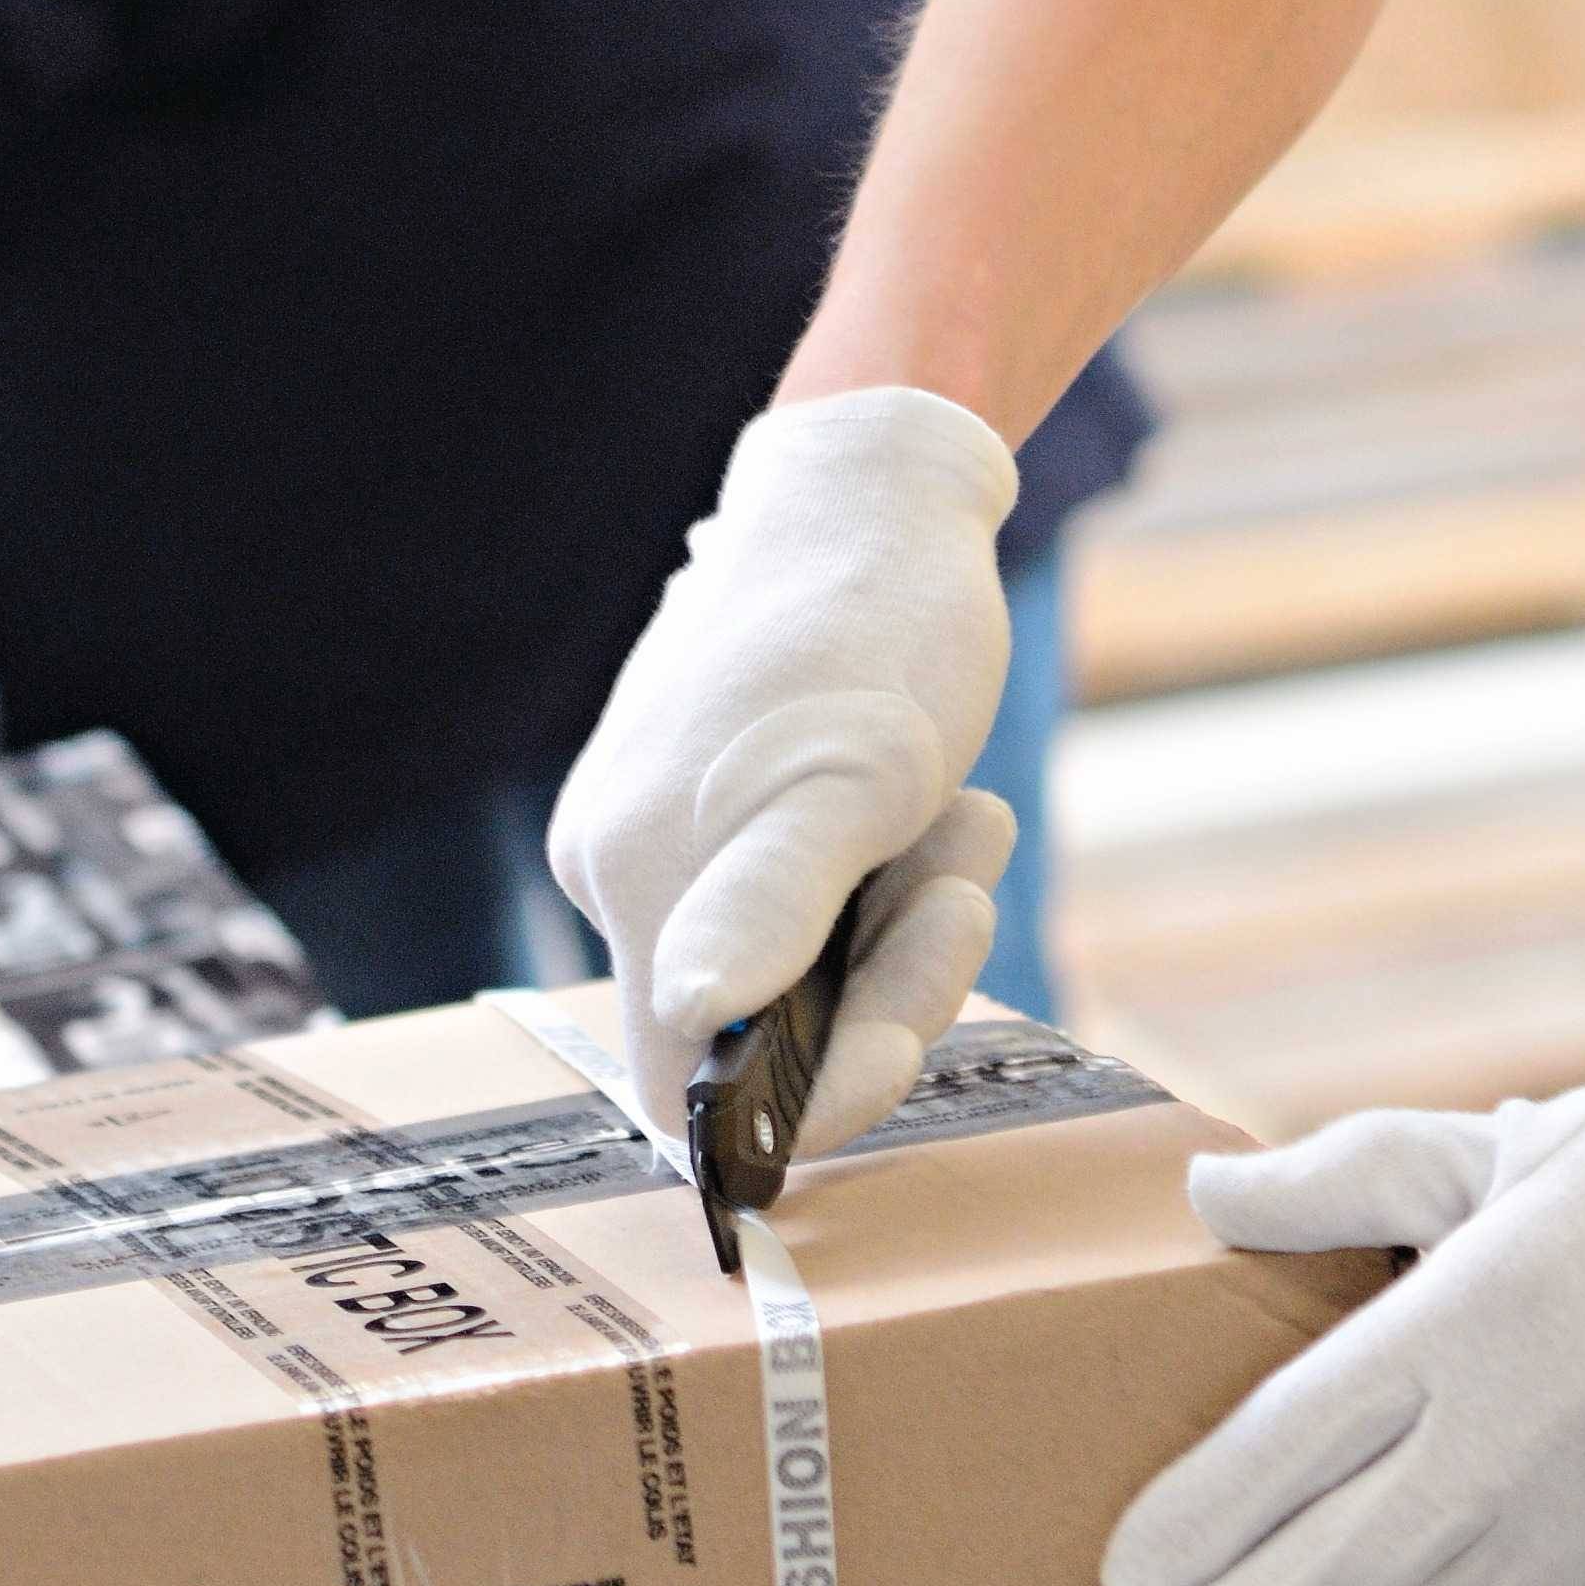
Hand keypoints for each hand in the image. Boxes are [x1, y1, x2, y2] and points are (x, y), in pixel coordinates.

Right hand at [549, 388, 1023, 1159]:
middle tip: (961, 871)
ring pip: (798, 964)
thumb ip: (768, 906)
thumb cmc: (873, 622)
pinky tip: (936, 804)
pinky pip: (804, 901)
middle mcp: (623, 868)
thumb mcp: (854, 777)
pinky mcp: (712, 809)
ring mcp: (665, 837)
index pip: (688, 1089)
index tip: (906, 1040)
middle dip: (885, 973)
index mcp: (634, 877)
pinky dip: (884, 875)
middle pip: (759, 1026)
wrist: (871, 491)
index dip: (805, 1094)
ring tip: (960, 815)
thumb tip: (695, 1013)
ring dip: (902, 916)